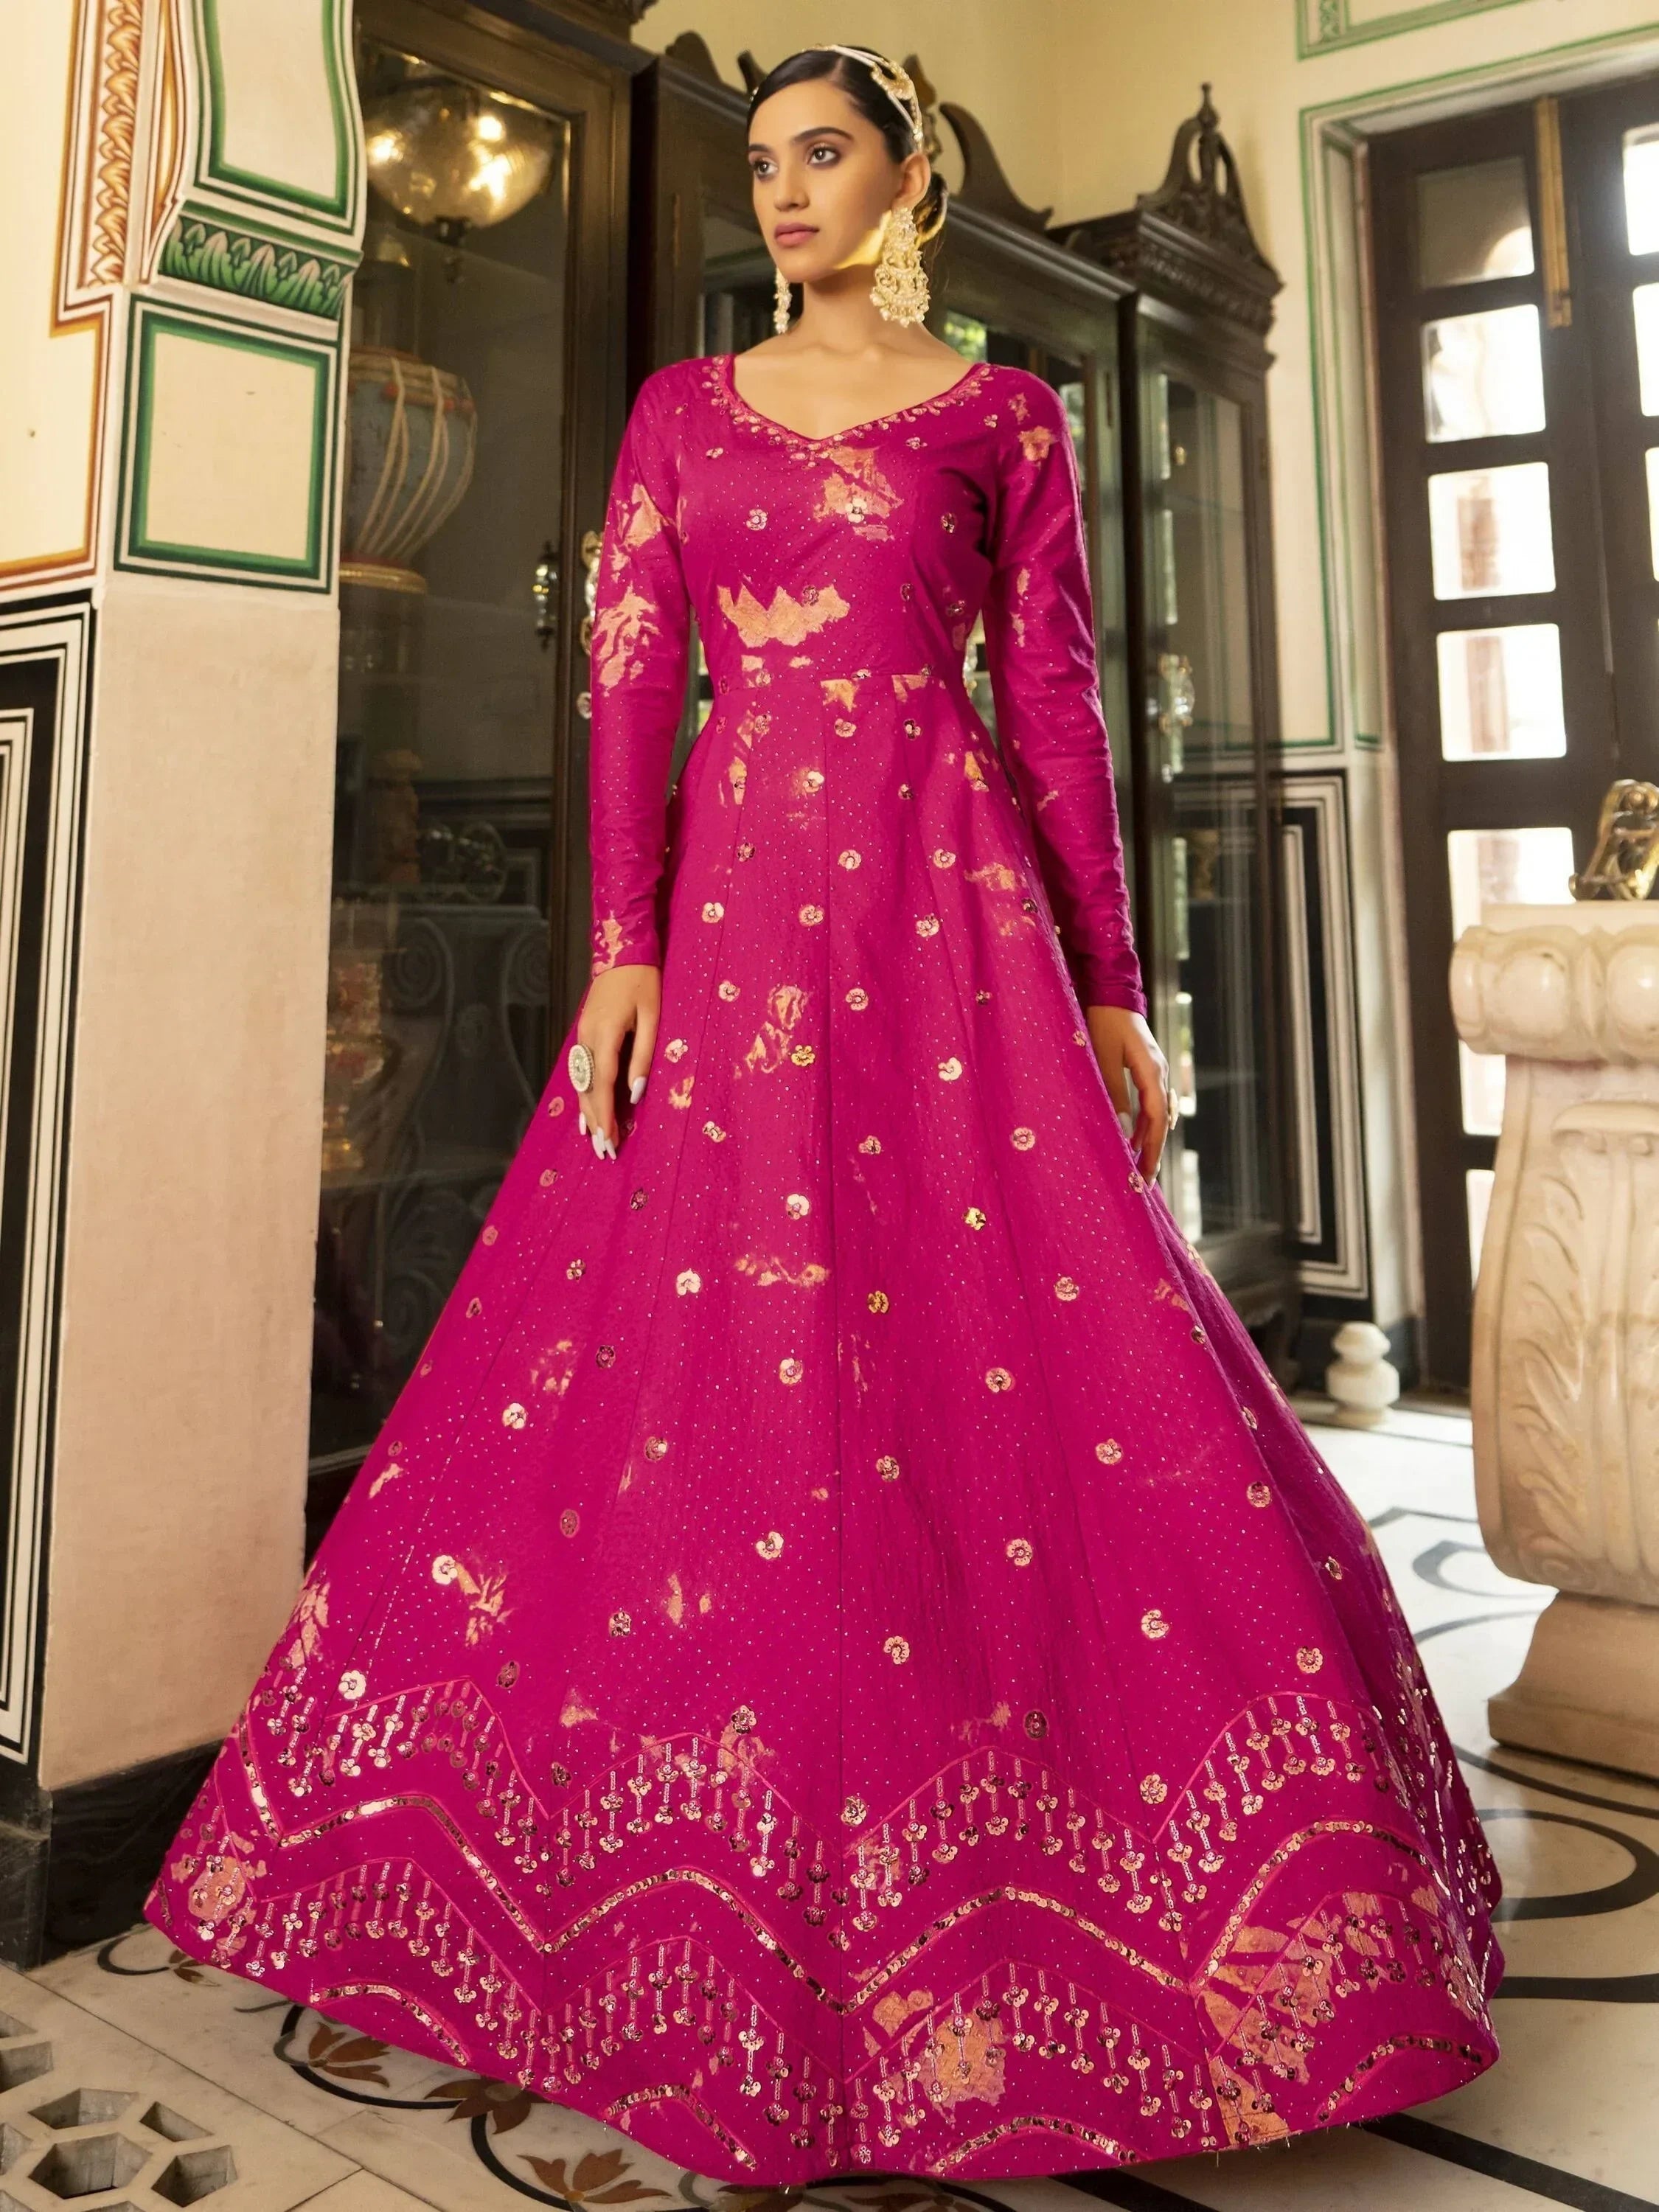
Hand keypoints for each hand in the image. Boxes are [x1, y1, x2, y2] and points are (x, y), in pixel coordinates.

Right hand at [573, 964, 658, 1158]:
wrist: (622, 953)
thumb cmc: (643, 982)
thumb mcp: (652, 1018)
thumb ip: (643, 1056)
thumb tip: (636, 1094)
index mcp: (605, 1034)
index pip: (604, 1085)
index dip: (606, 1115)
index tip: (610, 1140)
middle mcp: (587, 1039)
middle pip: (588, 1090)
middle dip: (596, 1122)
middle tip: (605, 1152)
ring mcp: (581, 1036)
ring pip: (581, 1083)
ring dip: (587, 1112)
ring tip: (594, 1139)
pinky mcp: (583, 1034)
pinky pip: (581, 1072)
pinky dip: (584, 1094)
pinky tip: (586, 1111)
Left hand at [1085, 1004, 1174, 1181]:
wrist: (1110, 993)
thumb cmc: (1102, 1023)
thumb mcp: (1103, 1061)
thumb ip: (1114, 1095)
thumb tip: (1126, 1133)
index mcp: (1151, 1070)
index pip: (1156, 1118)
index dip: (1152, 1147)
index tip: (1145, 1172)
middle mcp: (1158, 1072)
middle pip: (1161, 1120)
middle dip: (1154, 1151)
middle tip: (1146, 1181)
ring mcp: (1155, 1070)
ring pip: (1157, 1113)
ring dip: (1150, 1139)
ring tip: (1141, 1166)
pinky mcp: (1146, 1068)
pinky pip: (1151, 1102)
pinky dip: (1145, 1123)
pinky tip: (1137, 1139)